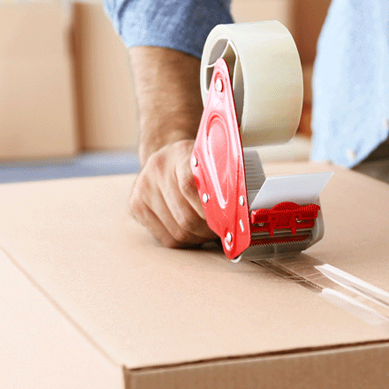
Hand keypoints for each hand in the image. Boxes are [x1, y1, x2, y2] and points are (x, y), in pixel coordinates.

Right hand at [126, 47, 214, 246]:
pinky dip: (183, 239)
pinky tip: (192, 230)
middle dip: (210, 229)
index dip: (213, 209)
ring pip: (178, 231)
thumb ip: (229, 170)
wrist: (167, 149)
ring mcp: (143, 188)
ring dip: (199, 236)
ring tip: (209, 228)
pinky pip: (165, 238)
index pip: (192, 187)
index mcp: (180, 154)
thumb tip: (253, 198)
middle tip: (224, 228)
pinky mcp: (135, 205)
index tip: (230, 218)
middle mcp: (157, 170)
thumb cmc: (200, 158)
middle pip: (187, 217)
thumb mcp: (216, 154)